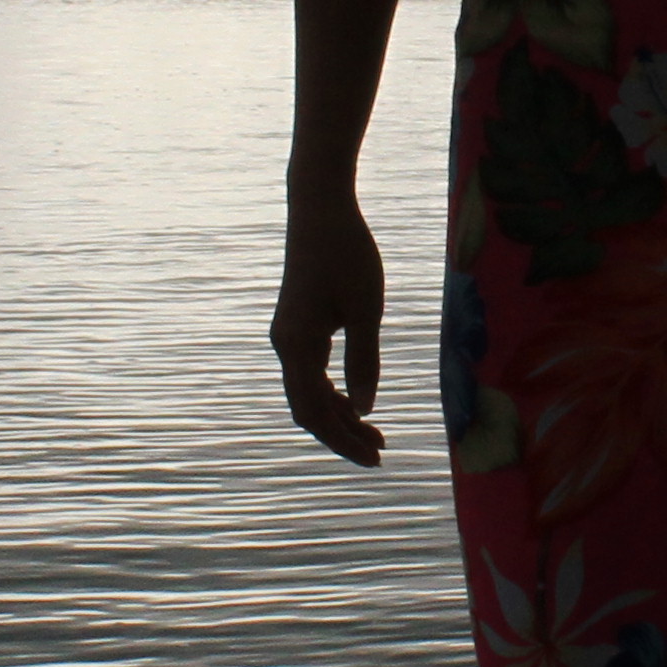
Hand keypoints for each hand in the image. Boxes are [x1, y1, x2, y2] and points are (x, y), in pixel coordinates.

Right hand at [273, 190, 391, 464]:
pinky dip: (334, 393)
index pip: (314, 412)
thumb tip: (366, 409)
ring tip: (375, 433)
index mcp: (297, 346)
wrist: (320, 209)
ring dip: (340, 415)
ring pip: (310, 392)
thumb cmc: (347, 253)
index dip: (342, 440)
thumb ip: (365, 360)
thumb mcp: (366, 309)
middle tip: (381, 452)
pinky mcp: (298, 326)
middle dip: (342, 434)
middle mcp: (285, 346)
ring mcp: (289, 337)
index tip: (374, 458)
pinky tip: (358, 401)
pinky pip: (311, 373)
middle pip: (309, 408)